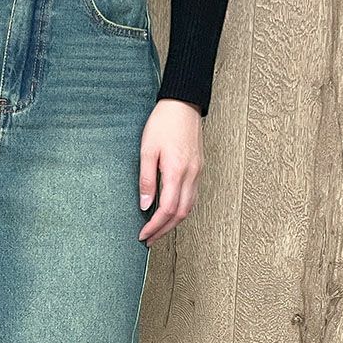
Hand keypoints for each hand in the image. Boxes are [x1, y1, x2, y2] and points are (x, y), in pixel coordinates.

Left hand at [137, 99, 203, 246]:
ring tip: (158, 230)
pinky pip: (193, 196)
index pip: (167, 209)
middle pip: (180, 214)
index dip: (154, 226)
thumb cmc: (163, 122)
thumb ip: (146, 179)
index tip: (143, 235)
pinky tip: (171, 213)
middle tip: (149, 239)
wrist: (183, 103)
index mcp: (176, 171)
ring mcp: (197, 172)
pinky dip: (182, 210)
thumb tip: (145, 205)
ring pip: (189, 207)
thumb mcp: (147, 150)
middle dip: (164, 230)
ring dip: (173, 223)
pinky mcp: (199, 168)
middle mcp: (191, 175)